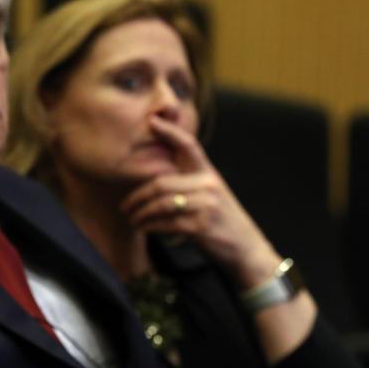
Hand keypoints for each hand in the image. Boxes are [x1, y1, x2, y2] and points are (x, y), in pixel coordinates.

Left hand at [120, 115, 281, 289]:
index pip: (189, 145)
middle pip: (161, 183)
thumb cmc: (220, 218)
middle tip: (124, 206)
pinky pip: (167, 222)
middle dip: (137, 196)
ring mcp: (207, 205)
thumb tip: (153, 176)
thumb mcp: (209, 193)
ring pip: (162, 203)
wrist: (245, 246)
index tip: (151, 121)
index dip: (170, 131)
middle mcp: (209, 184)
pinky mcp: (202, 226)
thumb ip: (188, 180)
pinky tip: (143, 228)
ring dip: (141, 213)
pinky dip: (151, 226)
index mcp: (208, 172)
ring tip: (131, 219)